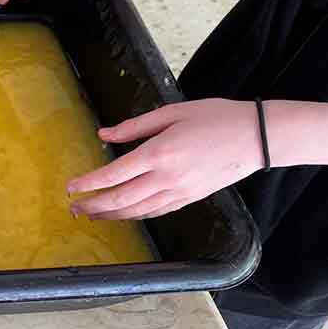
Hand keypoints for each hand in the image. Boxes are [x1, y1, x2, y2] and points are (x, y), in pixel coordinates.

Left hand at [68, 99, 263, 219]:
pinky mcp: (190, 199)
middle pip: (121, 199)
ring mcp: (179, 192)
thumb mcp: (171, 112)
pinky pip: (156, 212)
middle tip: (74, 208)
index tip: (71, 188)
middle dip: (94, 206)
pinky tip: (123, 214)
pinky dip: (135, 216)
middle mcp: (166, 177)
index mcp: (158, 153)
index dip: (89, 184)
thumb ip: (134, 126)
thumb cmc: (214, 117)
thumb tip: (104, 134)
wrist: (256, 137)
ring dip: (111, 215)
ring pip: (137, 211)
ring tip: (92, 215)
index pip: (113, 174)